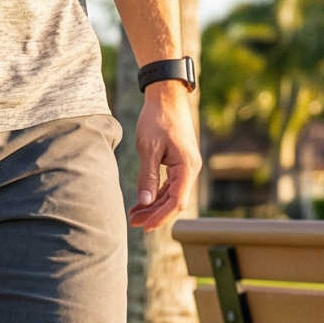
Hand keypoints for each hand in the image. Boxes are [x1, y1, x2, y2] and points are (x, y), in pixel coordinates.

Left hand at [129, 80, 199, 229]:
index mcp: (187, 167)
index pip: (176, 202)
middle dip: (154, 214)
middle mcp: (190, 169)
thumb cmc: (158, 118)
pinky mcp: (179, 163)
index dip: (160, 217)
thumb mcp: (148, 148)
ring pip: (171, 194)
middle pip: (174, 201)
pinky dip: (155, 194)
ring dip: (153, 206)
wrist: (167, 96)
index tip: (144, 226)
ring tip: (133, 214)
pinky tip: (141, 201)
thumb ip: (147, 176)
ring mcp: (186, 166)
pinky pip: (169, 185)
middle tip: (133, 222)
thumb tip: (144, 202)